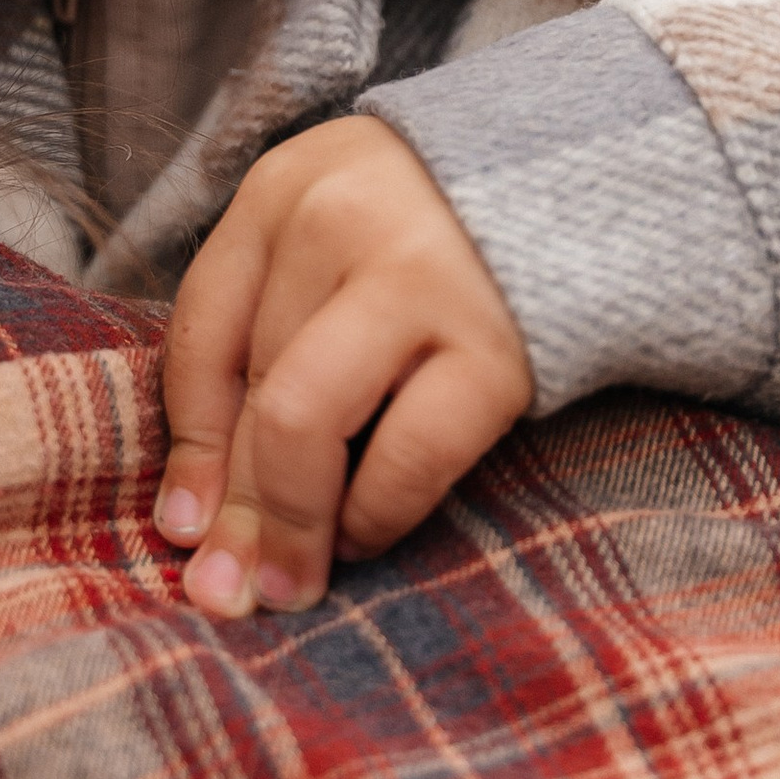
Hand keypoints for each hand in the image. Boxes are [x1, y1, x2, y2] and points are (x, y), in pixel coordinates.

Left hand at [159, 119, 534, 619]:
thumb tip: (194, 517)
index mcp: (285, 186)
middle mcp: (340, 218)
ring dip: (290, 526)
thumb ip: (264, 340)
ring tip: (288, 585)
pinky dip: (374, 515)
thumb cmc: (441, 232)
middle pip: (255, 390)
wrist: (598, 185)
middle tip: (227, 593)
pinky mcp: (498, 347)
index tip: (181, 527)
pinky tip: (366, 536)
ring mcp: (420, 278)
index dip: (188, 449)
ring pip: (305, 423)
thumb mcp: (333, 245)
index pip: (201, 335)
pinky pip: (405, 458)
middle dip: (235, 513)